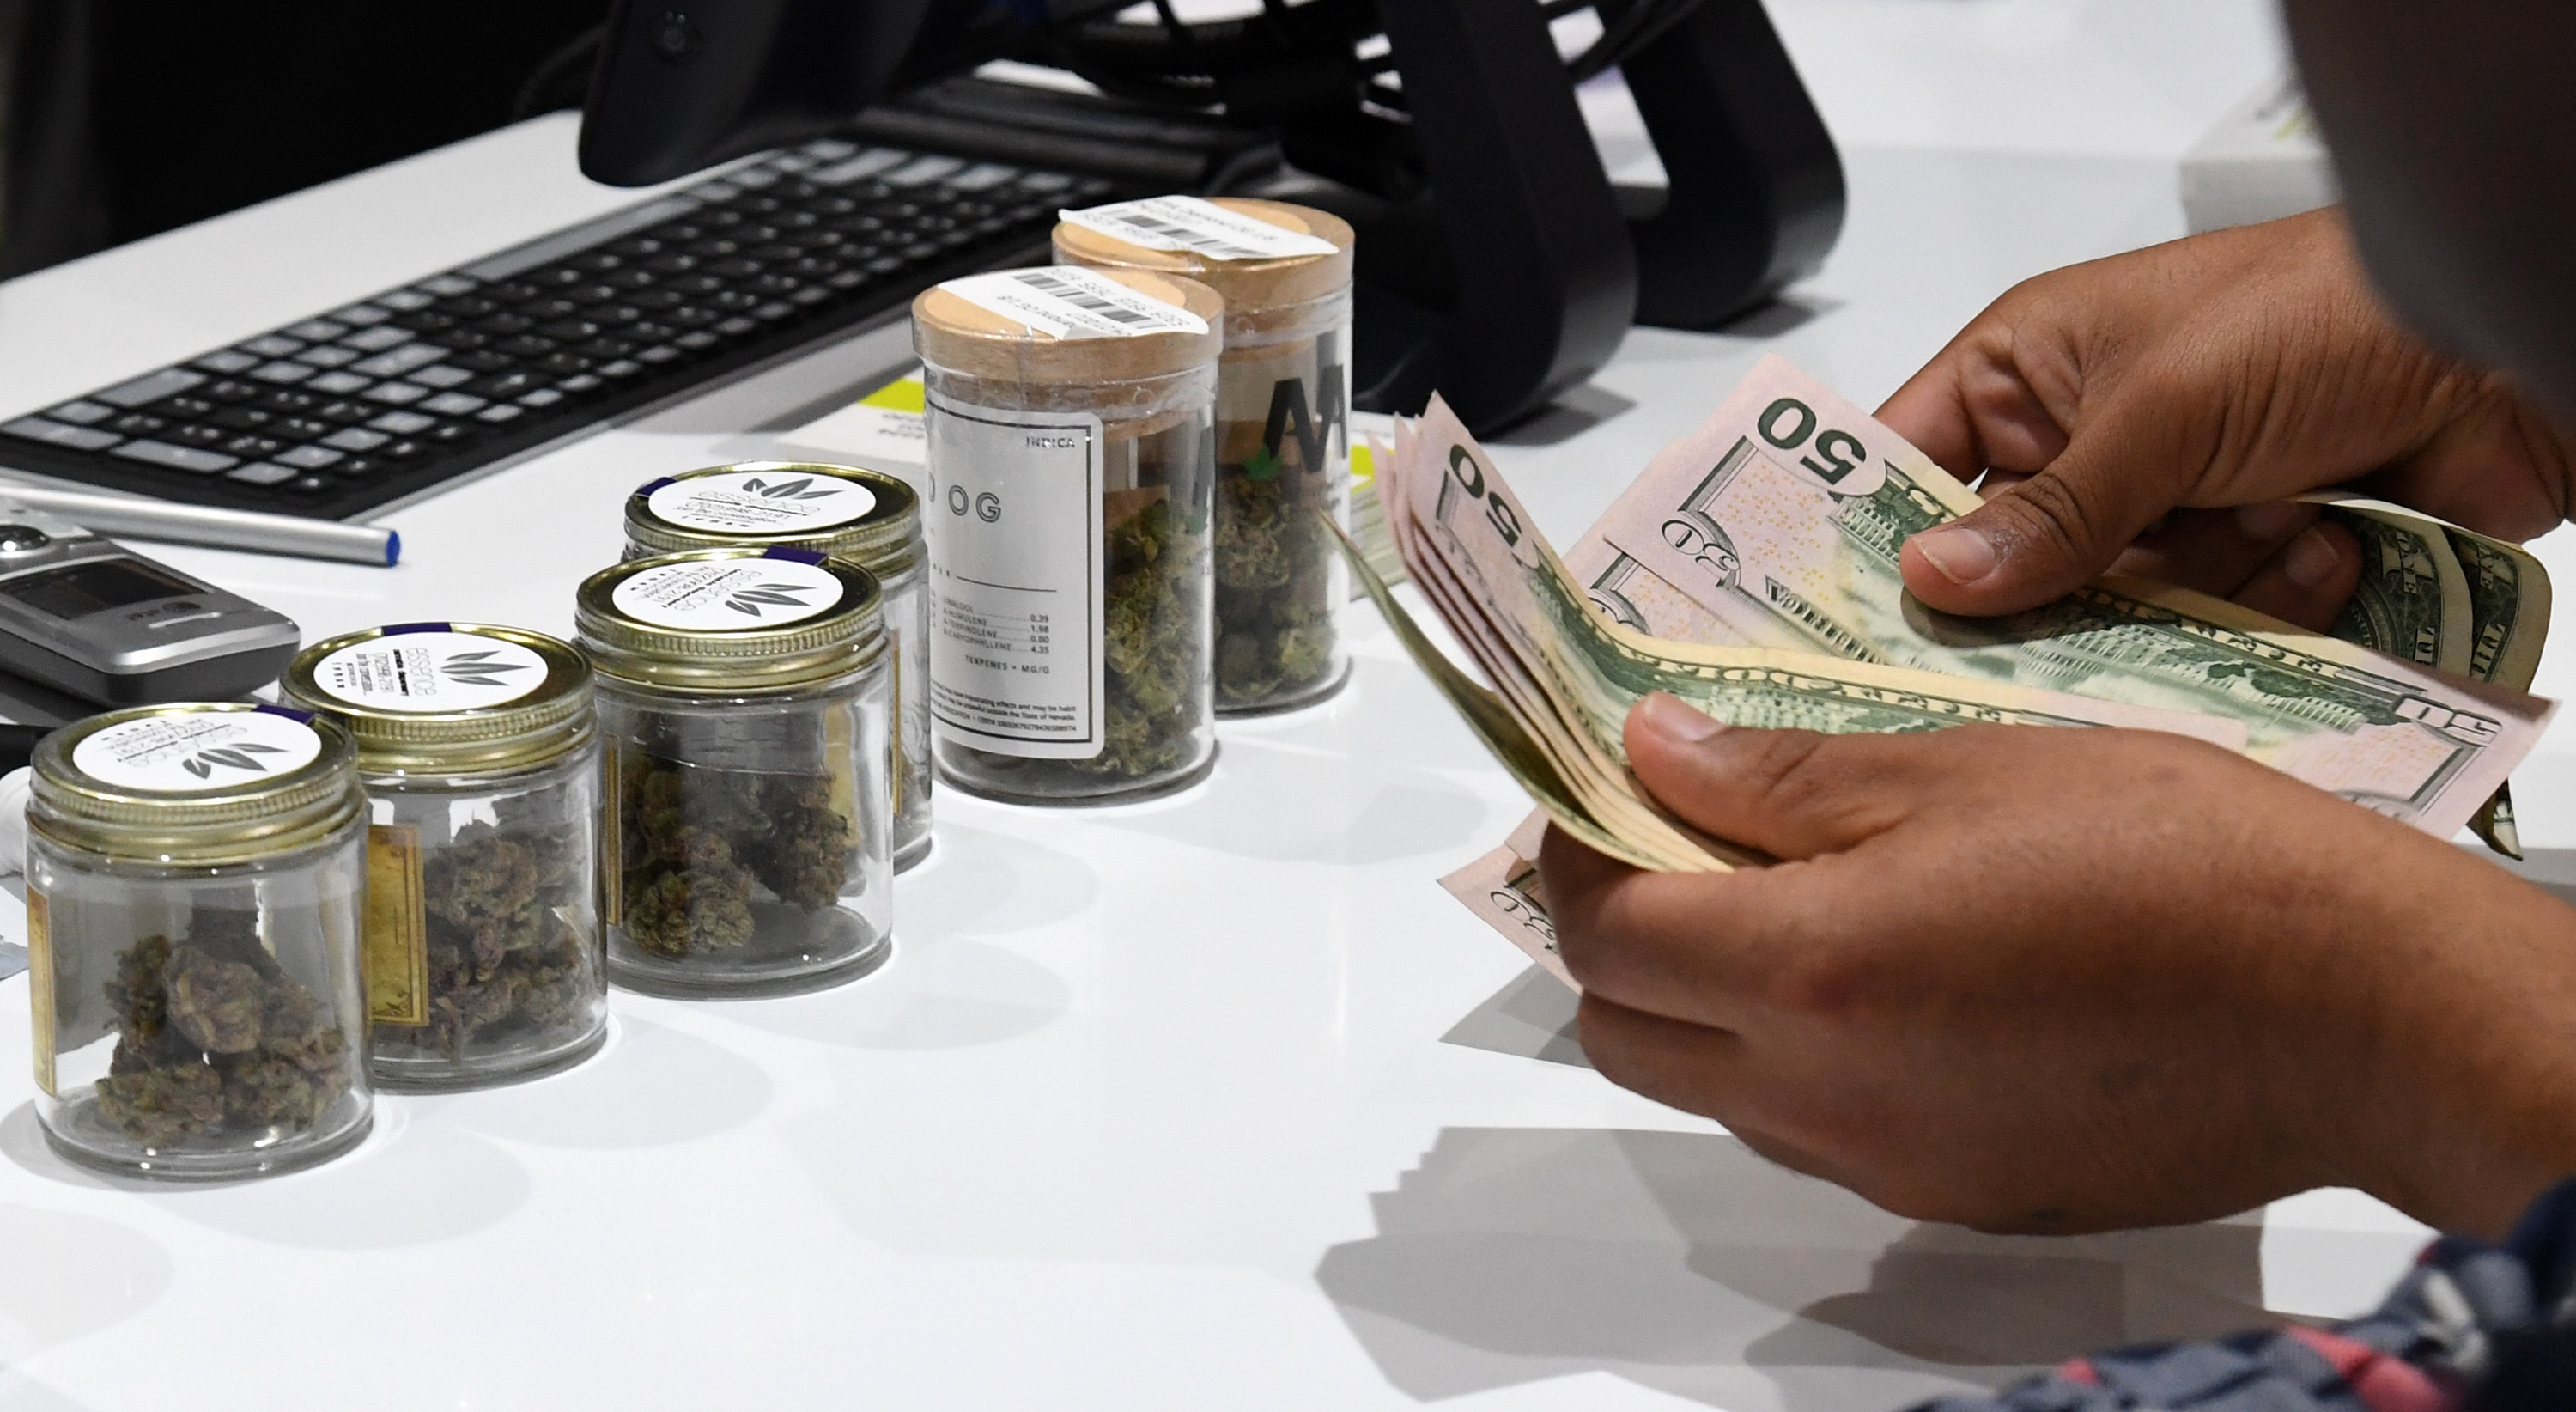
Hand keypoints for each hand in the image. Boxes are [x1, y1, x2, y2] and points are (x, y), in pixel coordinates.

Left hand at [1541, 693, 2575, 1237]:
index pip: (1601, 932)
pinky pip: (1820, 1134)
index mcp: (1809, 973)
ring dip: (1709, 1001)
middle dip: (1618, 937)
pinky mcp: (1957, 1197)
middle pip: (1626, 1034)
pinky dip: (1804, 1058)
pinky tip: (1888, 974)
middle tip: (1676, 840)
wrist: (2356, 1004)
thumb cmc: (2180, 861)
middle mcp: (1826, 1098)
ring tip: (1792, 895)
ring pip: (1718, 1093)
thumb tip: (1654, 751)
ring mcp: (1891, 1166)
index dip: (1575, 852)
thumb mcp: (1960, 766)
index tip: (1602, 790)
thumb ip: (1777, 776)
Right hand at [1879, 207, 2575, 621]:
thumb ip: (2048, 511)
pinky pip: (2209, 625)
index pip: (1910, 458)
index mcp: (2035, 365)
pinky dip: (2269, 597)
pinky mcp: (2249, 552)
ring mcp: (2173, 499)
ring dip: (2196, 585)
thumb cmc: (2323, 316)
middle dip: (2056, 595)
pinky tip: (2324, 536)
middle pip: (2011, 562)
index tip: (1842, 621)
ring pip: (2115, 608)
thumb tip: (1931, 579)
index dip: (1873, 535)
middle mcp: (2090, 434)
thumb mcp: (2162, 409)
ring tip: (2265, 527)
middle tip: (2066, 629)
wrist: (2508, 351)